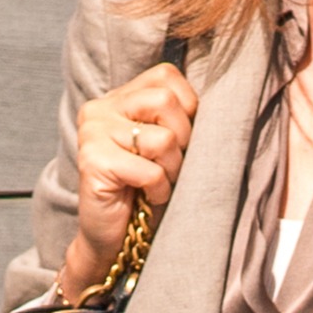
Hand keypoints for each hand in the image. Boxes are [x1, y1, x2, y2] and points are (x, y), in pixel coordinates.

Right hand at [64, 63, 199, 285]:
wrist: (113, 236)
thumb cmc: (145, 187)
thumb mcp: (163, 144)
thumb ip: (175, 116)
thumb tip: (220, 101)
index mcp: (117, 98)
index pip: (165, 76)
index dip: (187, 106)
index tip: (181, 137)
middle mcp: (100, 109)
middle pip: (165, 100)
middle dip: (183, 137)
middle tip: (170, 163)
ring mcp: (93, 133)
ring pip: (163, 139)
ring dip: (172, 169)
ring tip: (159, 182)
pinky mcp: (93, 162)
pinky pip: (151, 171)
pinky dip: (159, 190)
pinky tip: (147, 196)